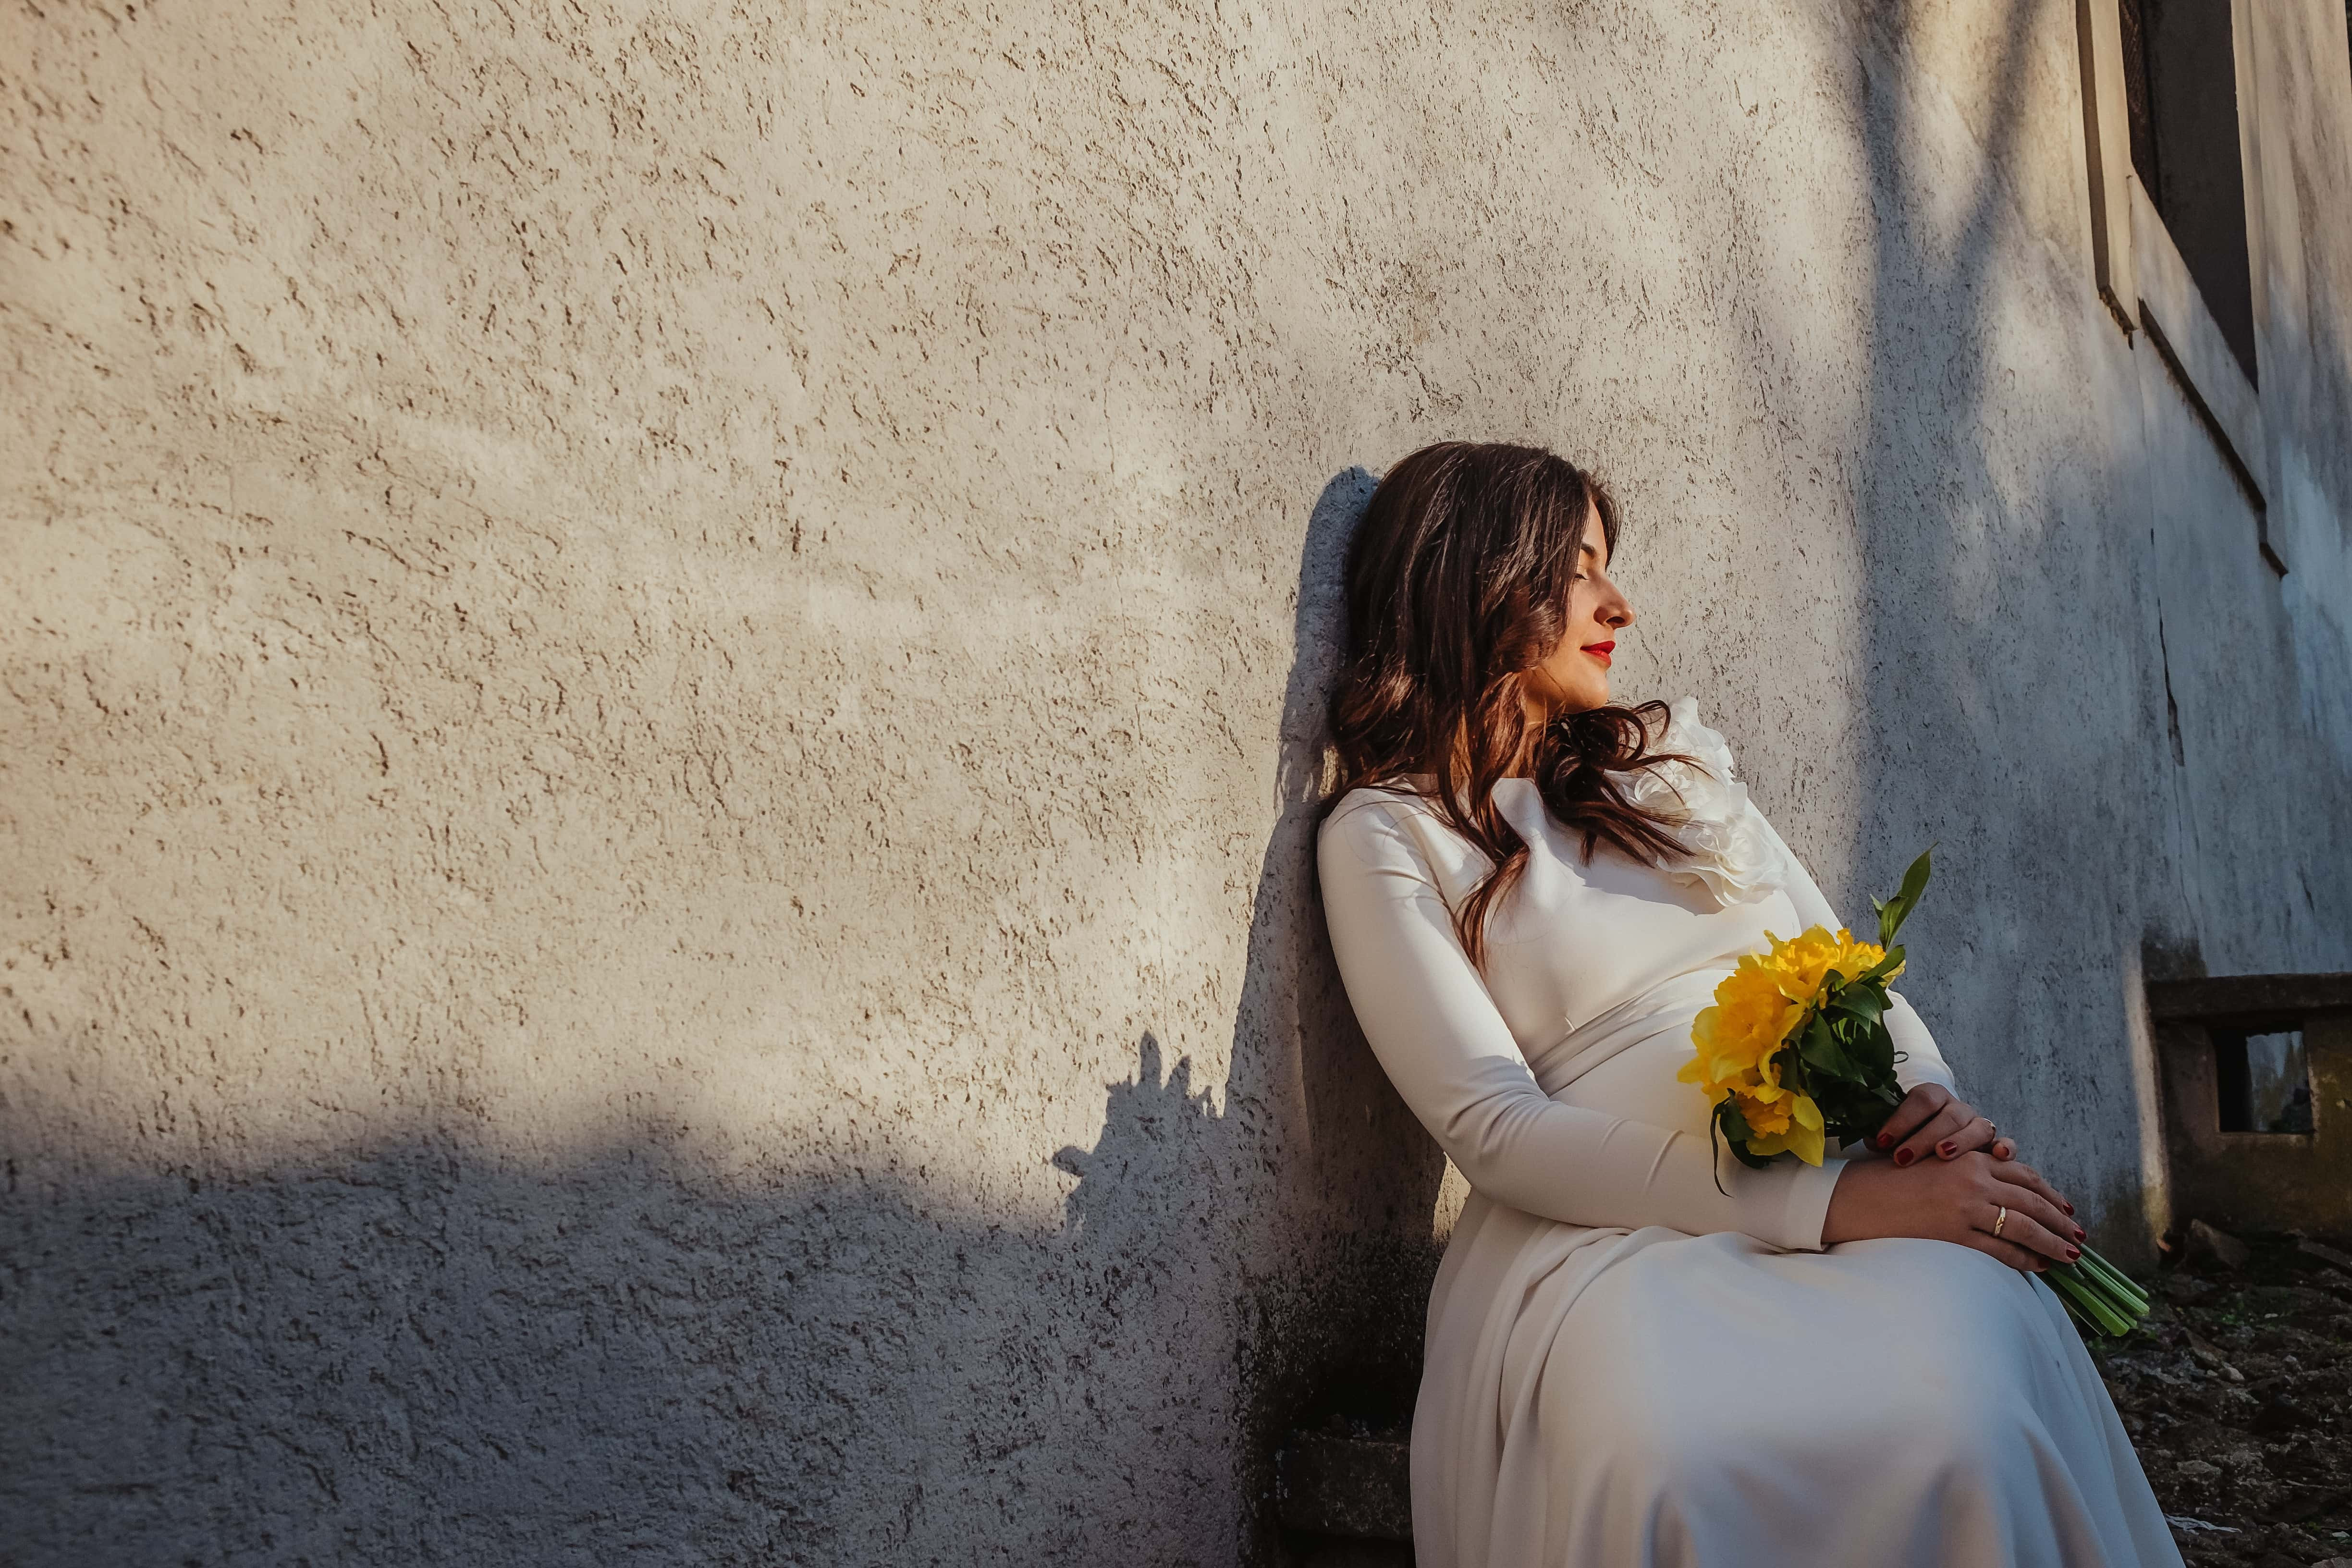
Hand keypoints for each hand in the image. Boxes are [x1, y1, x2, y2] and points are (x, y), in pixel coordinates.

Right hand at [1820, 1148, 2083, 1272]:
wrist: (1856, 1195)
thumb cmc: (1890, 1178)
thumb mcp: (1934, 1164)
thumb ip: (1970, 1171)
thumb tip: (2005, 1191)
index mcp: (1969, 1157)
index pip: (2023, 1175)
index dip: (2049, 1193)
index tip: (2067, 1208)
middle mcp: (1973, 1178)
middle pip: (2031, 1201)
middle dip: (2060, 1220)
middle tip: (2079, 1235)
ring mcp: (1964, 1206)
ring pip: (2023, 1226)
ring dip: (2052, 1242)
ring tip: (2070, 1255)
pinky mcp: (1953, 1232)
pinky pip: (1999, 1248)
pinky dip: (2023, 1258)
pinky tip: (2038, 1265)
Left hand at [1868, 1083, 2040, 1179]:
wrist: (1936, 1139)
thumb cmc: (1910, 1138)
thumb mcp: (1895, 1132)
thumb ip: (1885, 1134)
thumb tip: (1870, 1141)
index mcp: (1933, 1096)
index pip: (1922, 1099)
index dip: (1901, 1119)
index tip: (1880, 1141)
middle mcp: (1958, 1108)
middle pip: (1948, 1115)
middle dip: (1924, 1137)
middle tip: (1903, 1157)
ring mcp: (1978, 1124)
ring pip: (1978, 1127)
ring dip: (1961, 1141)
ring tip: (1942, 1154)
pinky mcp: (1994, 1143)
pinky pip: (2006, 1142)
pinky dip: (2006, 1147)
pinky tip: (2000, 1155)